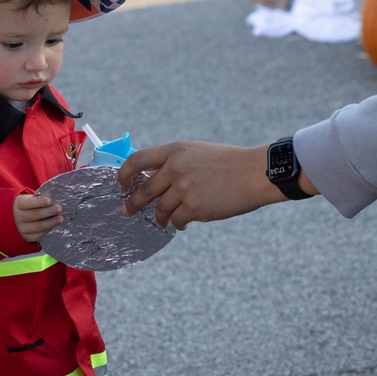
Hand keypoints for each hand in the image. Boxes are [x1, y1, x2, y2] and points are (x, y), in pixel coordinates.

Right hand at [14, 193, 62, 242]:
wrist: (15, 218)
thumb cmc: (26, 206)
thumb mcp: (29, 199)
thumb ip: (39, 198)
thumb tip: (51, 197)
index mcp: (18, 204)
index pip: (28, 203)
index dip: (39, 202)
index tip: (49, 200)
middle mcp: (17, 217)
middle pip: (34, 215)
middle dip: (49, 212)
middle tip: (59, 209)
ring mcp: (21, 229)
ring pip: (38, 227)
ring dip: (51, 222)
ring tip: (61, 218)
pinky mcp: (26, 237)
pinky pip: (38, 235)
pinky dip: (47, 230)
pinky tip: (54, 226)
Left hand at [117, 141, 293, 229]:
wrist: (255, 173)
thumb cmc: (229, 163)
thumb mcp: (197, 152)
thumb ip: (174, 162)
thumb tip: (152, 179)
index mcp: (175, 150)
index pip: (137, 160)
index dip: (124, 174)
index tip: (121, 185)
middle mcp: (175, 168)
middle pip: (144, 190)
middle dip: (132, 204)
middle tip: (127, 211)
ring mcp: (183, 188)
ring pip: (160, 209)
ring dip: (160, 218)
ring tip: (163, 221)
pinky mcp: (194, 207)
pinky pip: (177, 221)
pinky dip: (178, 224)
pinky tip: (182, 224)